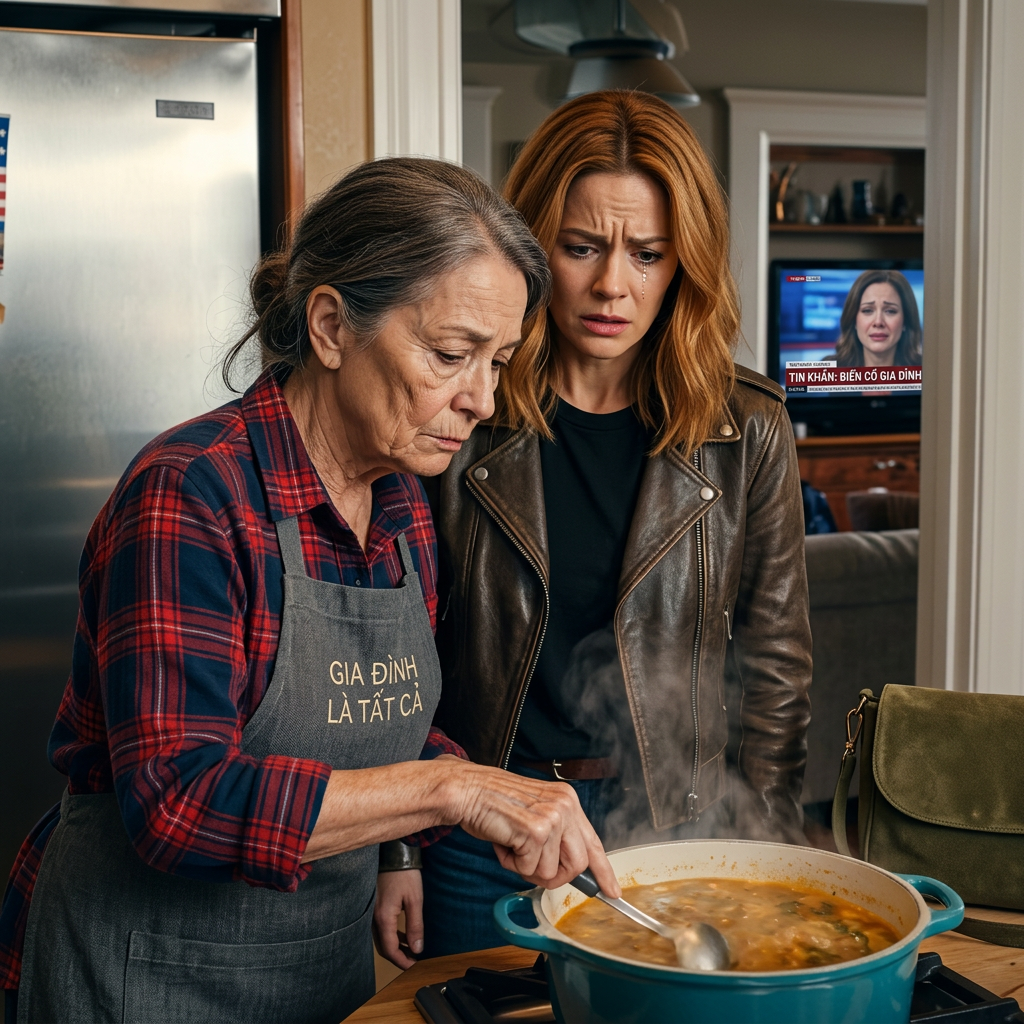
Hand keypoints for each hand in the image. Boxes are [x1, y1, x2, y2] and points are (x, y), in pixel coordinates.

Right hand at [373, 869, 423, 968]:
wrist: (393, 853)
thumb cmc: (405, 874)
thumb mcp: (415, 900)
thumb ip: (415, 926)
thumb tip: (417, 948)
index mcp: (383, 918)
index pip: (389, 949)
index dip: (401, 961)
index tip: (414, 967)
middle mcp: (373, 917)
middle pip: (383, 946)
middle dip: (398, 956)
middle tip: (413, 961)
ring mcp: (372, 911)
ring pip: (381, 938)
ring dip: (395, 946)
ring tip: (411, 950)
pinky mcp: (374, 905)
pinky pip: (381, 928)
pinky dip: (392, 935)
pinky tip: (404, 935)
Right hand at [441, 761, 620, 898]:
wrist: (466, 790)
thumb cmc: (494, 803)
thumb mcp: (535, 812)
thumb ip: (556, 835)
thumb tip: (571, 869)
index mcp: (567, 800)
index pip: (593, 842)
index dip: (603, 871)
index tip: (612, 891)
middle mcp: (565, 806)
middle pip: (578, 865)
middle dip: (555, 875)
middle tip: (529, 863)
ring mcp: (552, 818)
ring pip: (551, 872)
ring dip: (526, 867)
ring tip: (511, 844)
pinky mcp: (536, 831)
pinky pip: (530, 869)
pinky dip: (512, 864)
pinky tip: (503, 842)